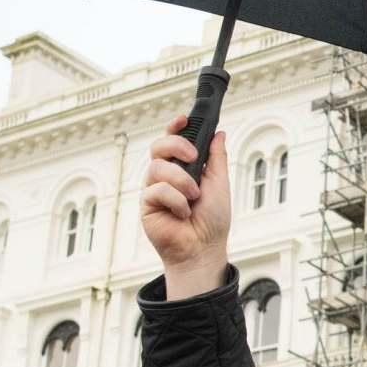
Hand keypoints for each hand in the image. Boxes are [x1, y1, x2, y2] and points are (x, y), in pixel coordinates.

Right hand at [141, 116, 230, 299]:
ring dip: (181, 181)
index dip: (175, 127)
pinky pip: (156, 190)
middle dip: (175, 145)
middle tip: (193, 157)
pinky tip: (182, 213)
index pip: (173, 140)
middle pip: (158, 146)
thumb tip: (219, 133)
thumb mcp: (219, 183)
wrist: (203, 247)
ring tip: (194, 198)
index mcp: (183, 167)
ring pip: (157, 167)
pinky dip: (175, 200)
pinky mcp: (146, 204)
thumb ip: (216, 158)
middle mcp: (166, 175)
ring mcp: (154, 188)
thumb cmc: (212, 220)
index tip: (184, 119)